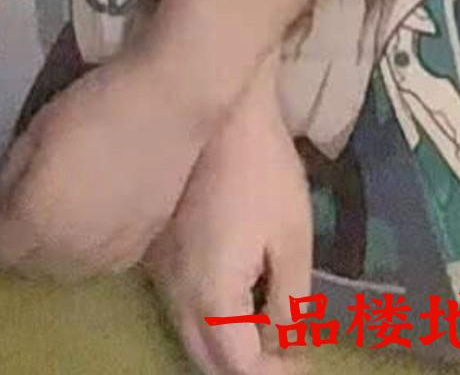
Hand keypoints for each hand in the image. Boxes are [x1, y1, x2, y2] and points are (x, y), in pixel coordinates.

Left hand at [0, 44, 209, 280]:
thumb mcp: (36, 130)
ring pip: (63, 272)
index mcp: (33, 221)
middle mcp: (65, 252)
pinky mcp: (138, 249)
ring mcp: (105, 256)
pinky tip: (99, 217)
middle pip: (25, 268)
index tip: (2, 200)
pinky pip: (98, 264)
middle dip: (20, 242)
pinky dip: (90, 248)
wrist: (170, 105)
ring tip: (67, 211)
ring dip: (55, 250)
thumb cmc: (96, 106)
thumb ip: (8, 178)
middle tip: (34, 201)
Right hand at [145, 73, 312, 374]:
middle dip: (247, 369)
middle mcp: (175, 294)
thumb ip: (288, 301)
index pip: (238, 367)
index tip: (304, 365)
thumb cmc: (263, 169)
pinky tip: (240, 299)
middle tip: (286, 358)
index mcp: (210, 296)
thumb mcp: (292, 236)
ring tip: (268, 333)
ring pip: (189, 335)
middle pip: (207, 361)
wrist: (220, 111)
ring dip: (226, 346)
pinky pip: (180, 306)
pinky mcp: (155, 252)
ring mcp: (158, 273)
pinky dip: (209, 320)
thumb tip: (285, 345)